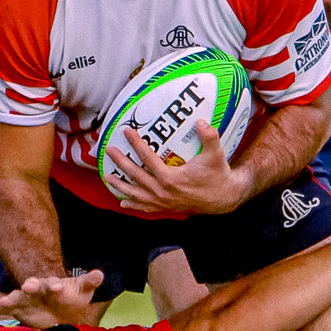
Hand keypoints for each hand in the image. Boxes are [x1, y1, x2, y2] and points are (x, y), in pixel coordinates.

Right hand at [0, 270, 104, 327]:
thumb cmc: (72, 299)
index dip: (55, 284)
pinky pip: (8, 308)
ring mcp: (26, 299)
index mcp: (53, 284)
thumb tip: (100, 274)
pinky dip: (0, 308)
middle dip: (30, 285)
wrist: (61, 313)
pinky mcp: (18, 309)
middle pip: (32, 285)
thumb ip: (89, 282)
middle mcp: (37, 290)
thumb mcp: (82, 291)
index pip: (54, 282)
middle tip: (27, 287)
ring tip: (4, 301)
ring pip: (17, 296)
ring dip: (11, 298)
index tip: (58, 287)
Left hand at [108, 122, 249, 214]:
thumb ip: (210, 138)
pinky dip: (133, 205)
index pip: (148, 159)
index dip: (136, 144)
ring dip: (120, 185)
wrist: (223, 198)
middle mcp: (162, 192)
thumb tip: (201, 122)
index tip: (126, 131)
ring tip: (107, 177)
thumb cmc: (218, 175)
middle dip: (121, 162)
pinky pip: (145, 208)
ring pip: (136, 194)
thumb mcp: (216, 155)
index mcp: (171, 179)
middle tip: (109, 150)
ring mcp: (162, 202)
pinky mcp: (166, 208)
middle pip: (136, 176)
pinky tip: (123, 203)